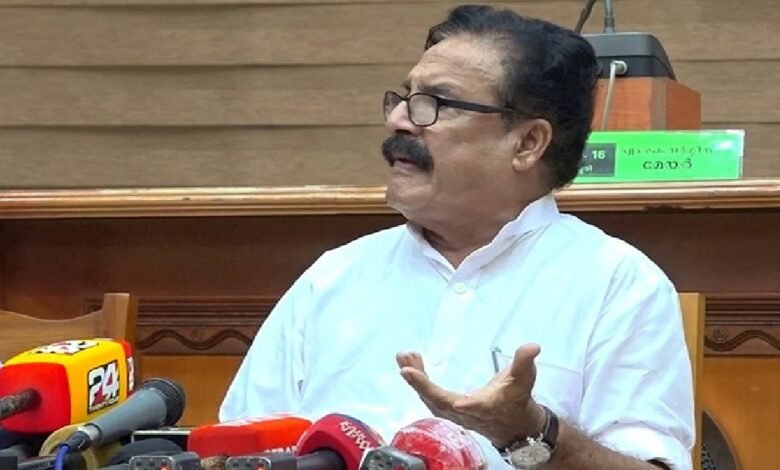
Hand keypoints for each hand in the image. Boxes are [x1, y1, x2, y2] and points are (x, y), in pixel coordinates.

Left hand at [396, 344, 545, 446]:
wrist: (513, 425)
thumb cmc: (517, 399)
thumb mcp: (524, 379)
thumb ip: (524, 361)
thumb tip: (533, 346)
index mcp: (486, 406)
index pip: (476, 407)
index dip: (467, 406)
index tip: (458, 403)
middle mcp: (466, 413)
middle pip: (440, 402)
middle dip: (422, 385)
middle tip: (405, 365)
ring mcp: (454, 413)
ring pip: (430, 399)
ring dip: (415, 379)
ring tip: (403, 357)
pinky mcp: (447, 409)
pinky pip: (428, 396)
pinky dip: (418, 381)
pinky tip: (410, 365)